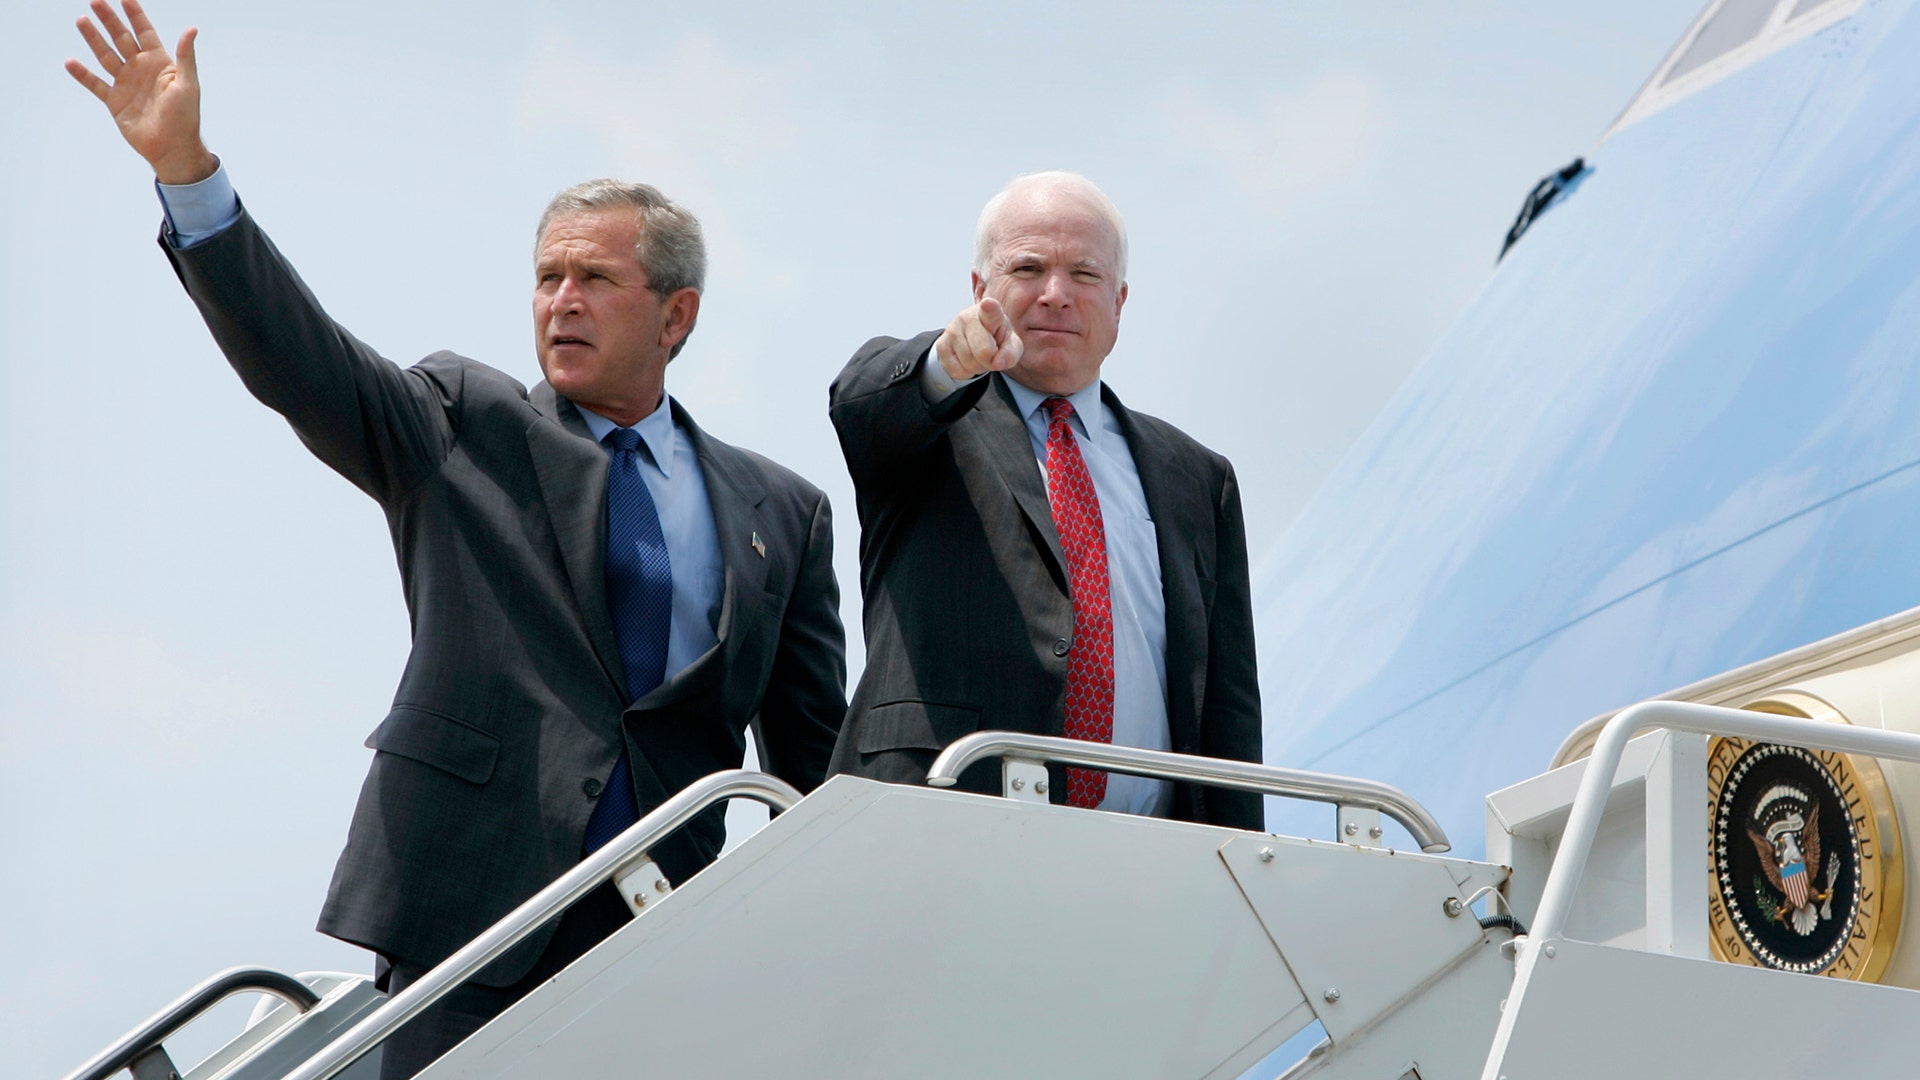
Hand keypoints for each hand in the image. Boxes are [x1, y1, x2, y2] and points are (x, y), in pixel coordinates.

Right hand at [66, 0, 216, 183]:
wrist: (172, 147)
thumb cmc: (185, 117)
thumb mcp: (188, 84)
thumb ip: (186, 56)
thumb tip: (192, 29)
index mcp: (159, 63)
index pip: (145, 32)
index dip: (135, 14)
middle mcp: (141, 69)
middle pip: (121, 38)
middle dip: (109, 20)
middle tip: (95, 1)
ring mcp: (126, 84)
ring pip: (106, 56)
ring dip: (93, 39)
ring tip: (82, 20)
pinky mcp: (115, 101)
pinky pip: (95, 84)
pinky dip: (83, 74)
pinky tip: (70, 62)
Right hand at [932, 297, 1022, 381]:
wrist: (975, 339)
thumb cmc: (997, 339)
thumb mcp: (1011, 345)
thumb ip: (1011, 353)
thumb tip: (997, 363)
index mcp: (990, 312)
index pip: (989, 310)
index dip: (989, 308)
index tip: (988, 304)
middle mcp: (968, 317)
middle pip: (983, 352)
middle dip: (990, 361)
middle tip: (991, 354)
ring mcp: (952, 330)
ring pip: (969, 363)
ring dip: (978, 367)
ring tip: (979, 356)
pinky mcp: (942, 344)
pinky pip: (957, 370)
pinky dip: (966, 372)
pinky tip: (967, 360)